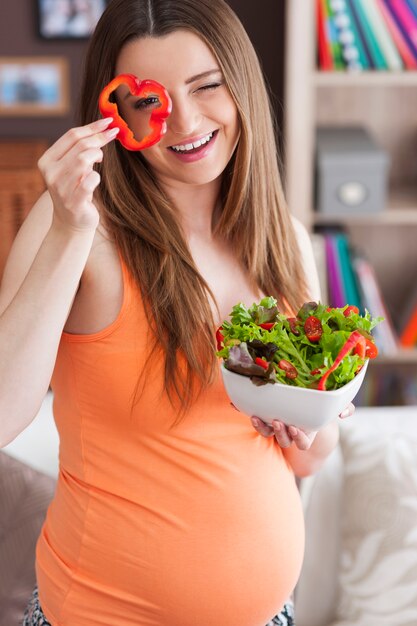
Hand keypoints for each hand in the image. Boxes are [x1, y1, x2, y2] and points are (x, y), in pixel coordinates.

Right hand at [37, 117, 118, 232]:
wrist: (71, 223)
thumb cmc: (76, 190)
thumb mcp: (72, 168)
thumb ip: (79, 150)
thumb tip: (102, 128)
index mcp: (47, 160)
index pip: (71, 136)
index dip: (92, 127)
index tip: (108, 121)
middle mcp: (50, 173)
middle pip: (79, 146)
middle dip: (99, 138)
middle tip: (114, 134)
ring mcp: (61, 188)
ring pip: (83, 159)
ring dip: (96, 156)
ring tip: (98, 161)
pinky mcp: (73, 201)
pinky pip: (90, 180)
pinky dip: (97, 177)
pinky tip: (95, 181)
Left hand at [250, 402, 354, 450]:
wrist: (307, 409)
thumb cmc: (321, 410)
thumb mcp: (333, 408)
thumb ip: (343, 408)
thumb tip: (345, 413)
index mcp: (307, 432)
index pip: (302, 443)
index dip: (298, 438)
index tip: (294, 427)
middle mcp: (291, 432)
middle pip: (284, 440)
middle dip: (280, 433)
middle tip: (278, 422)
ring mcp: (276, 427)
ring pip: (268, 433)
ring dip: (262, 427)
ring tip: (257, 418)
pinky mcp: (264, 418)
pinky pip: (255, 418)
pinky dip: (245, 411)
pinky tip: (237, 404)